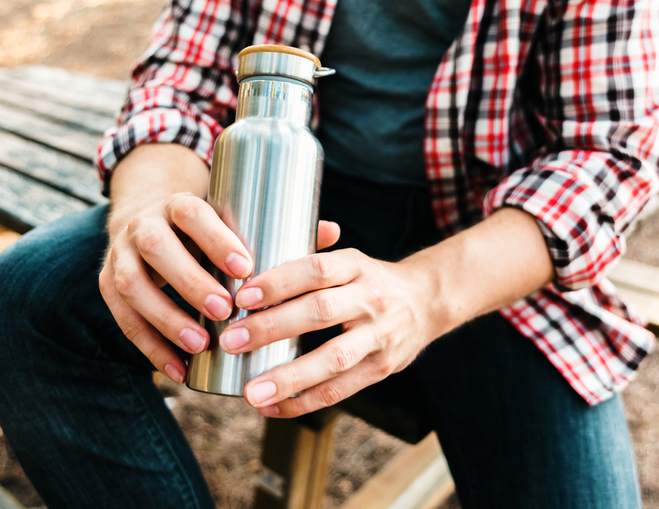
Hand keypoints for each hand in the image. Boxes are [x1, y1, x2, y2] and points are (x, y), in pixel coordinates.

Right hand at [99, 191, 340, 383]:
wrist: (146, 218)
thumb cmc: (205, 227)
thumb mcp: (231, 218)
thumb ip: (278, 227)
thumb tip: (331, 232)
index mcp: (177, 203)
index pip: (192, 212)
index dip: (216, 238)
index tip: (246, 267)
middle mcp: (143, 224)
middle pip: (158, 248)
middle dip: (190, 281)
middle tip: (225, 311)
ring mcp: (120, 255)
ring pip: (133, 285)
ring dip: (165, 318)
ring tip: (200, 345)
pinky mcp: (108, 286)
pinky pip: (122, 319)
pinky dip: (149, 347)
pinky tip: (177, 370)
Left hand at [217, 249, 446, 417]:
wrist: (426, 302)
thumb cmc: (369, 280)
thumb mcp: (348, 259)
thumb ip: (308, 253)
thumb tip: (256, 250)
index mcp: (357, 266)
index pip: (317, 270)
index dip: (279, 282)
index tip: (243, 297)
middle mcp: (372, 299)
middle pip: (320, 313)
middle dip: (272, 328)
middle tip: (232, 341)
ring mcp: (379, 336)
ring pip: (333, 360)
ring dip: (289, 378)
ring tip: (251, 392)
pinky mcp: (382, 368)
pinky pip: (341, 389)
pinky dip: (304, 401)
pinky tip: (271, 407)